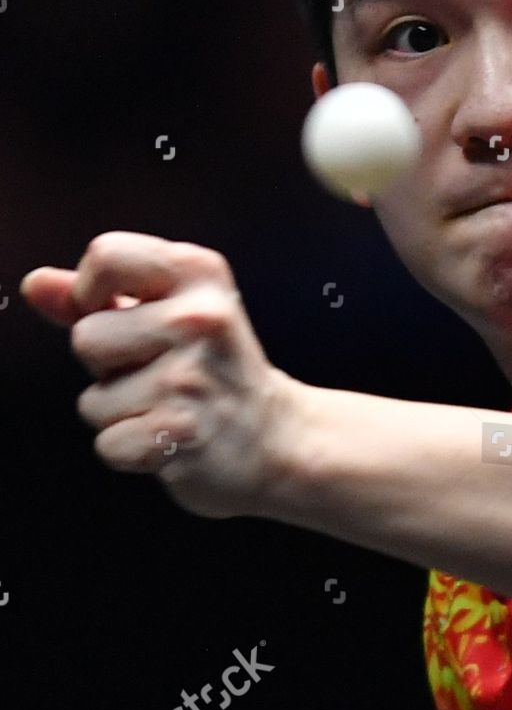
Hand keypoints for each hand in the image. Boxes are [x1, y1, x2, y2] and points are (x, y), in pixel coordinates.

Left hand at [20, 231, 298, 519]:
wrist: (278, 438)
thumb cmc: (214, 371)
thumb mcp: (168, 314)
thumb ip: (100, 296)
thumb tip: (35, 284)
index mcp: (198, 274)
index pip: (103, 256)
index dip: (91, 293)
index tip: (117, 315)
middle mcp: (198, 318)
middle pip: (86, 338)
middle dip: (109, 366)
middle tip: (161, 374)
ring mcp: (190, 377)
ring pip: (93, 401)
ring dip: (121, 414)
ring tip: (169, 408)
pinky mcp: (182, 433)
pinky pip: (108, 444)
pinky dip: (131, 452)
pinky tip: (171, 441)